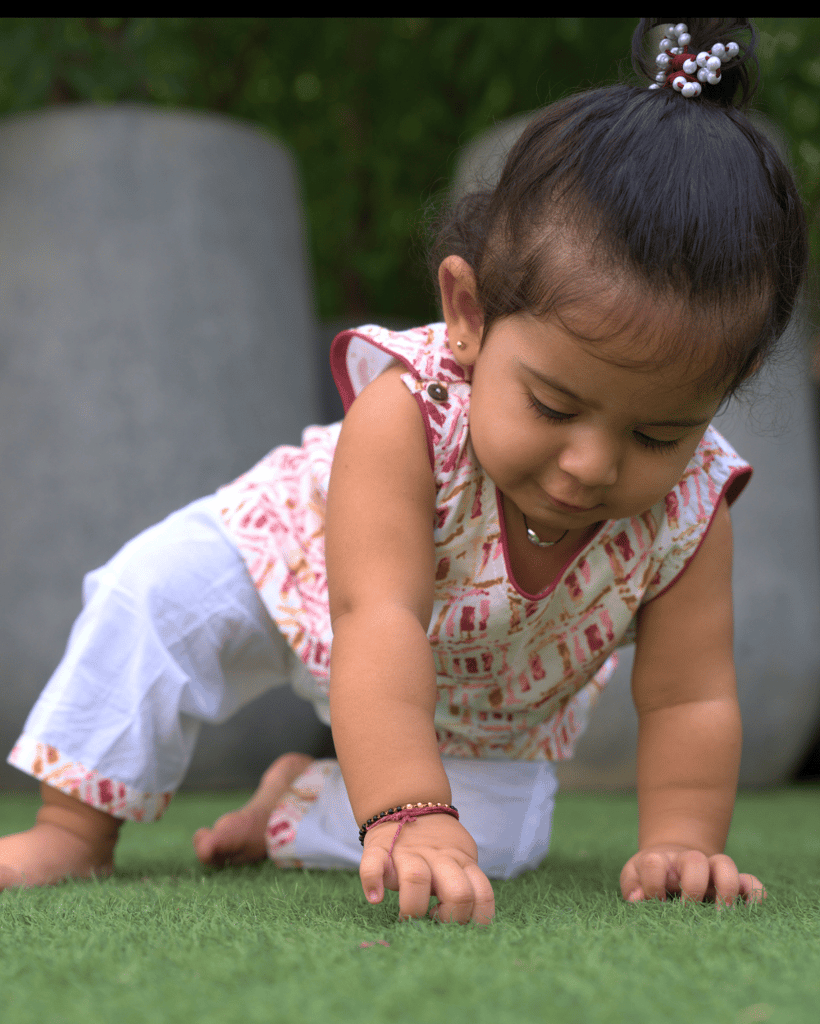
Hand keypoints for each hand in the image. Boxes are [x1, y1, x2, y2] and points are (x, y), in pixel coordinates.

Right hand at [360, 812, 494, 925]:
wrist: (407, 803)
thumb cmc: (436, 844)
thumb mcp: (459, 855)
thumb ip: (467, 880)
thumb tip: (472, 920)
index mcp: (461, 860)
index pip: (481, 894)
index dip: (475, 917)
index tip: (460, 923)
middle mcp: (438, 857)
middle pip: (458, 893)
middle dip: (450, 918)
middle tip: (434, 920)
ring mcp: (408, 852)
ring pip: (418, 879)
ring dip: (414, 907)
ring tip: (407, 916)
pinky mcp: (379, 848)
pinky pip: (372, 864)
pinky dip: (372, 882)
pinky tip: (375, 897)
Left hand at [620, 845, 765, 904]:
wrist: (671, 862)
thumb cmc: (649, 877)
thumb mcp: (634, 878)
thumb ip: (632, 887)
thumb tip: (638, 900)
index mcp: (661, 861)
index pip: (654, 863)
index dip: (652, 885)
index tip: (654, 903)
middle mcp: (688, 862)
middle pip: (695, 860)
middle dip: (693, 886)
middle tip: (689, 911)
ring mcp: (712, 871)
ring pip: (726, 864)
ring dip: (726, 888)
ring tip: (723, 914)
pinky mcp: (733, 883)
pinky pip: (752, 882)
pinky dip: (755, 894)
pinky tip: (749, 912)